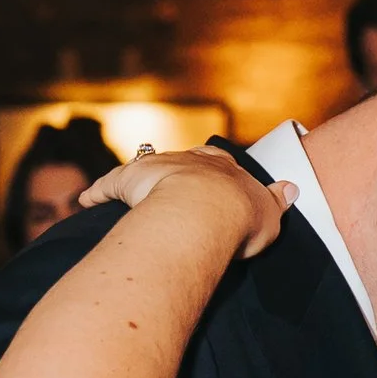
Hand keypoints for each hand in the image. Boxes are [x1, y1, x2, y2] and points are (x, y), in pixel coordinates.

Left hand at [83, 143, 292, 255]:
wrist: (205, 209)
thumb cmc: (239, 216)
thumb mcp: (269, 212)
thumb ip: (277, 200)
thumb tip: (292, 188)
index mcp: (223, 168)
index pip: (218, 163)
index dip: (214, 170)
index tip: (212, 176)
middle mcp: (188, 161)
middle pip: (179, 161)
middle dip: (174, 170)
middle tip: (168, 183)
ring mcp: (156, 168)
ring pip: (141, 171)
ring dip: (133, 183)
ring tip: (122, 196)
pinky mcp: (126, 180)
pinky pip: (107, 186)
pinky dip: (96, 192)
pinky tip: (84, 201)